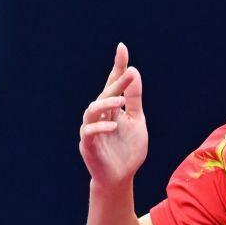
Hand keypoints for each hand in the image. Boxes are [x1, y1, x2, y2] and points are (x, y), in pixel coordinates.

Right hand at [79, 43, 147, 188]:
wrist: (121, 176)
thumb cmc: (128, 149)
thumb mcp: (137, 120)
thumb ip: (134, 99)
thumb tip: (134, 72)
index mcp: (112, 109)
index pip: (113, 84)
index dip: (117, 67)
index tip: (122, 48)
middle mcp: (100, 116)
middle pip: (105, 94)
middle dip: (116, 82)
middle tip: (130, 73)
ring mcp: (92, 130)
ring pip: (92, 111)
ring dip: (106, 104)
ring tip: (121, 101)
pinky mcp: (88, 146)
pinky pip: (90, 132)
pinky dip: (101, 127)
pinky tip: (114, 125)